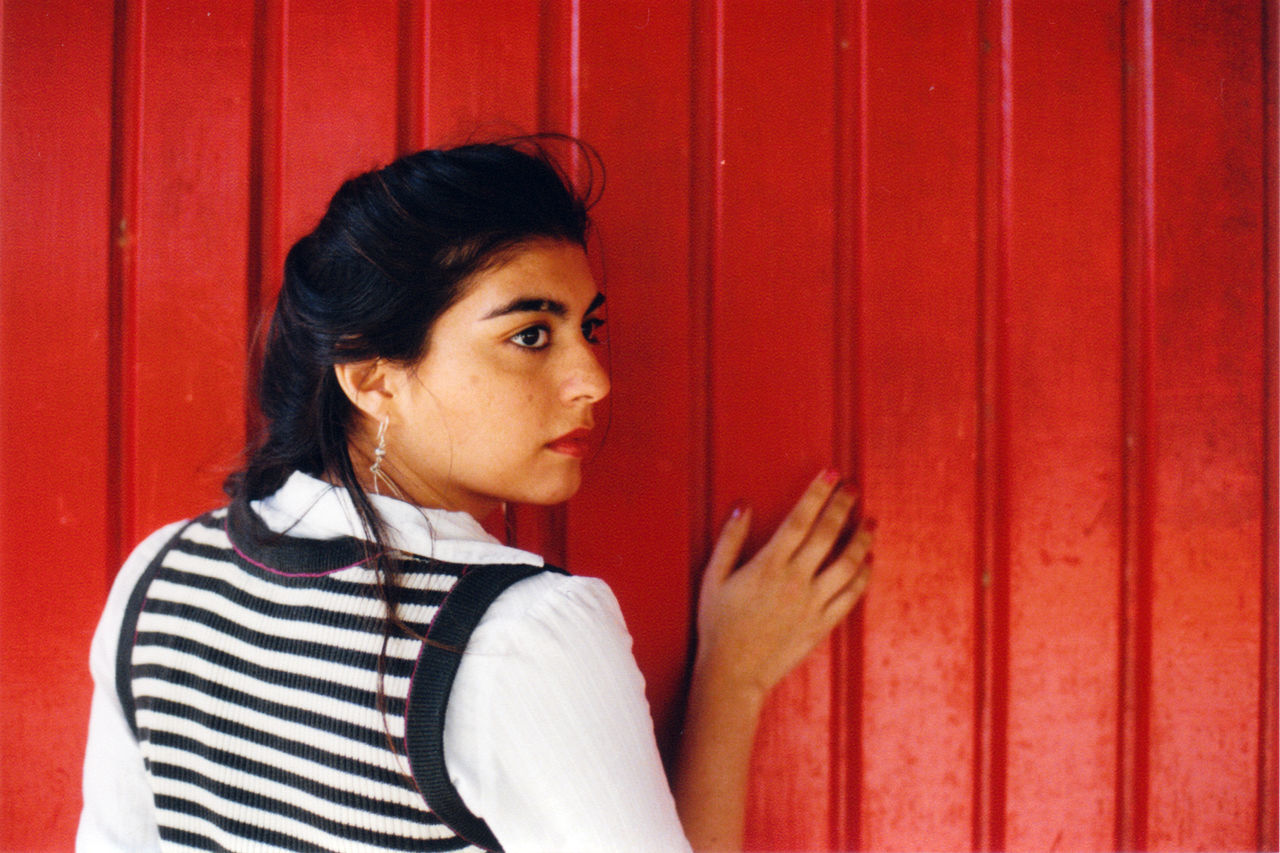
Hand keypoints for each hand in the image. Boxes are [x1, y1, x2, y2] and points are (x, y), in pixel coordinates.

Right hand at [694, 469, 874, 698]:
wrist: (733, 672)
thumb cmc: (718, 623)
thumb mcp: (713, 577)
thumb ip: (730, 540)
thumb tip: (743, 506)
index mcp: (768, 565)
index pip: (800, 520)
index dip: (817, 494)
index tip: (831, 474)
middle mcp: (795, 581)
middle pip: (828, 535)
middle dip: (843, 507)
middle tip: (854, 488)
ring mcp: (813, 604)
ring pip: (847, 564)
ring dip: (862, 540)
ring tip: (870, 523)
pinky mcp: (822, 624)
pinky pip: (850, 597)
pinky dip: (863, 577)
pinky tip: (868, 563)